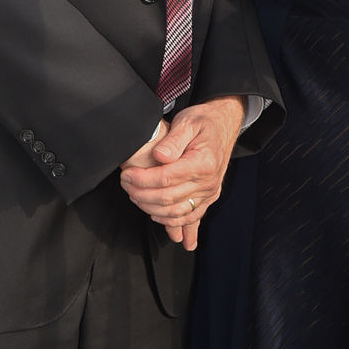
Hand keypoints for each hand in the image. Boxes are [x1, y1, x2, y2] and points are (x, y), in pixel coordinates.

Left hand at [120, 96, 245, 249]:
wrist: (223, 124)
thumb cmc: (204, 122)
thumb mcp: (188, 121)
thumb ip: (173, 139)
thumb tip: (159, 156)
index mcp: (203, 162)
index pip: (166, 178)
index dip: (142, 179)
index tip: (127, 175)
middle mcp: (208, 181)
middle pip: (168, 198)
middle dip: (141, 194)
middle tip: (125, 184)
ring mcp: (210, 192)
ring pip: (177, 213)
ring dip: (152, 209)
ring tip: (135, 197)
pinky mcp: (208, 198)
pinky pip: (192, 218)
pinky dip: (176, 225)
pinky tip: (165, 226)